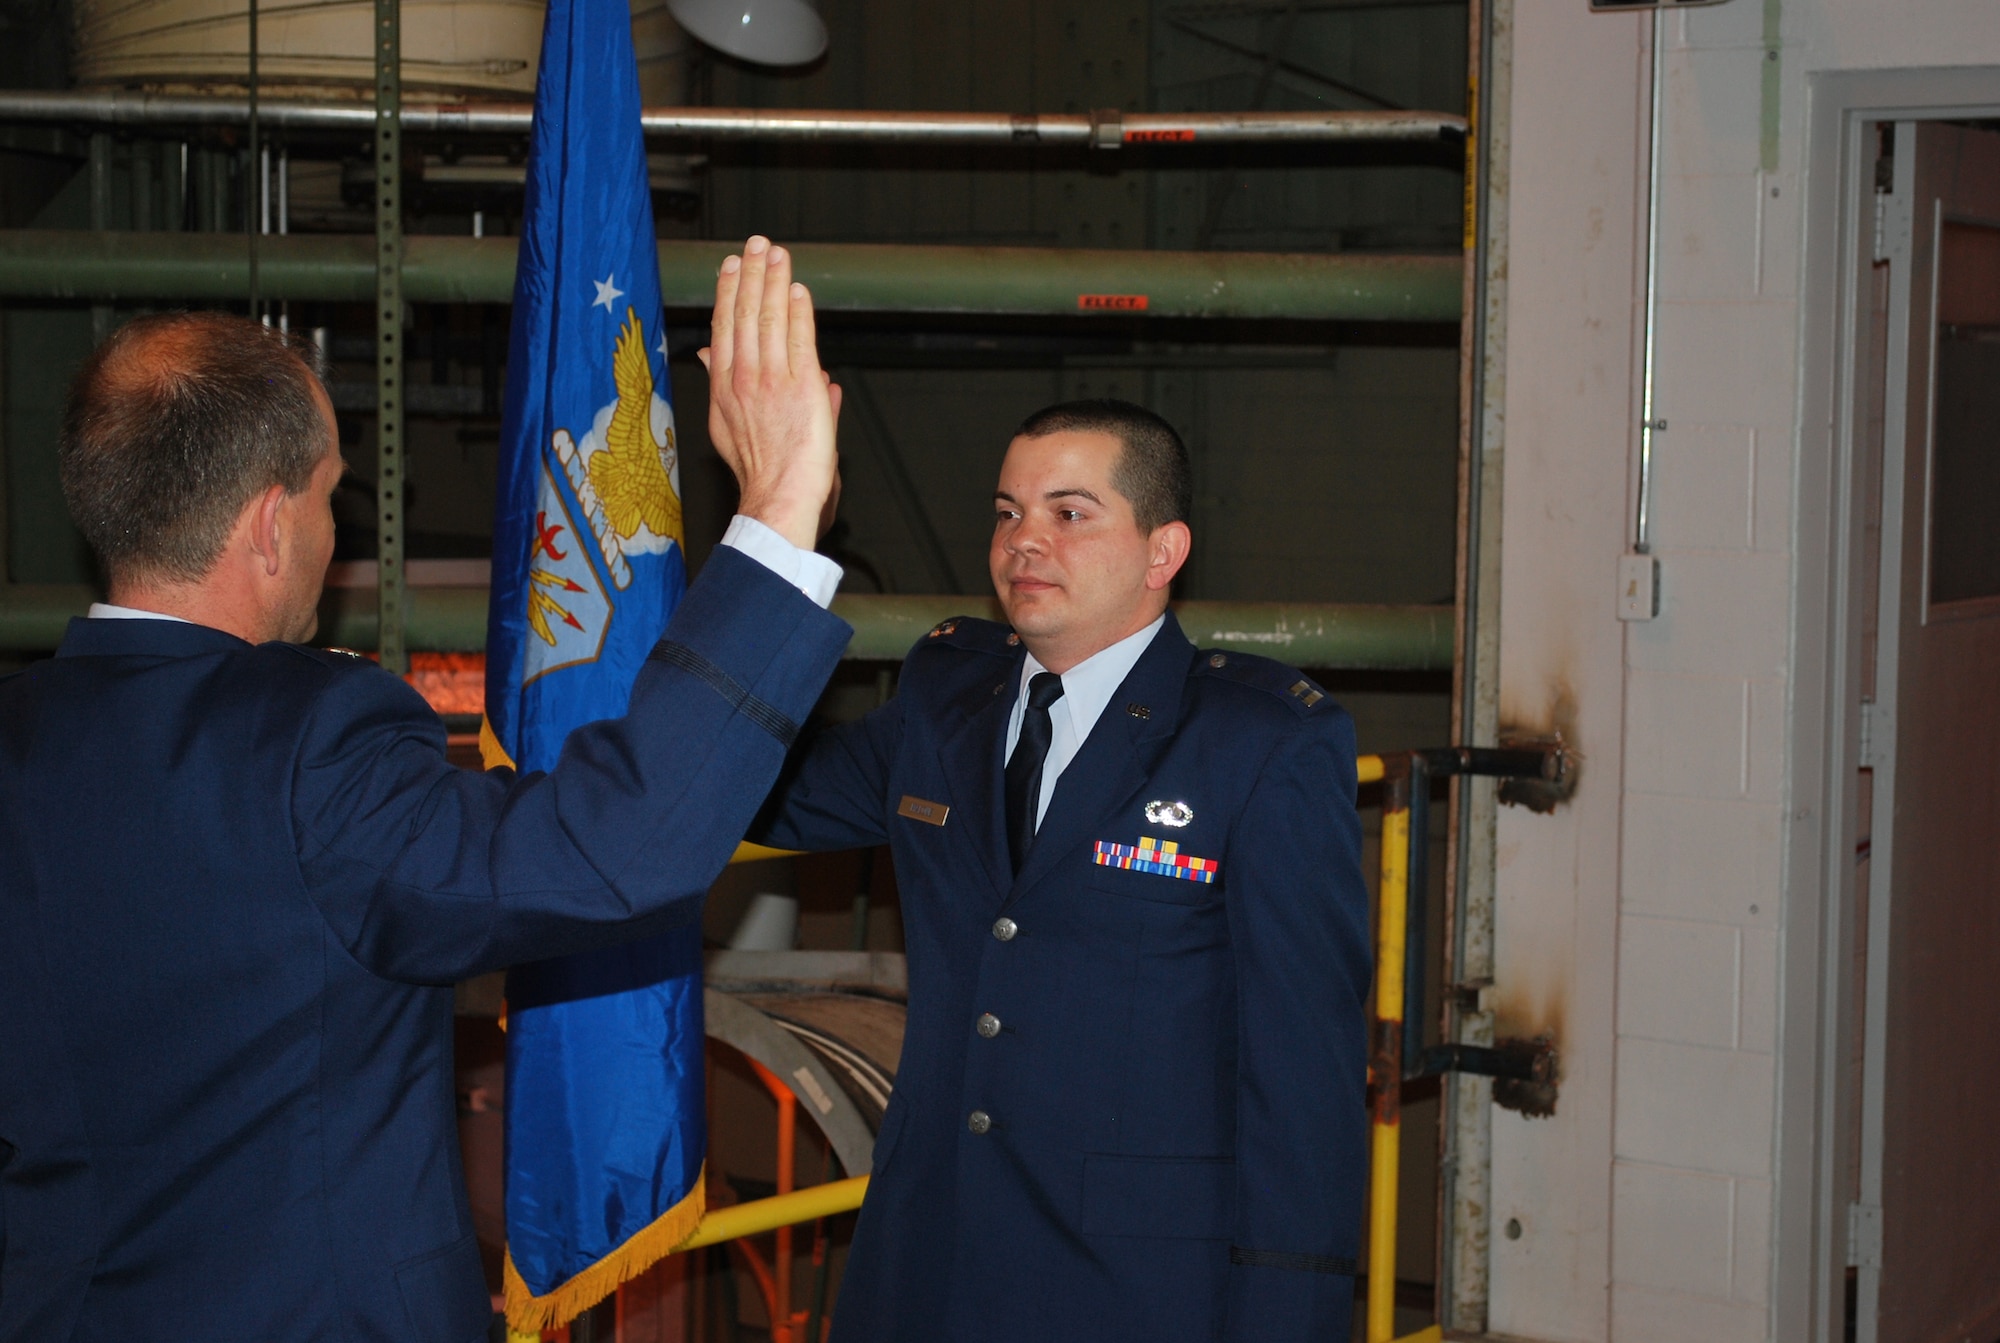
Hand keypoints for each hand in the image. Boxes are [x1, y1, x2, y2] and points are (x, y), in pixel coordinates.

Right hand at [696, 237, 838, 550]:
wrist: (777, 497)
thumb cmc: (758, 470)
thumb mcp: (725, 425)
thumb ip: (719, 384)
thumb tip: (707, 354)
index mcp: (725, 387)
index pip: (725, 328)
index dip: (728, 292)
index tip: (732, 265)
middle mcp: (744, 379)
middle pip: (744, 315)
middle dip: (751, 275)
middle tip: (756, 243)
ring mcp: (771, 381)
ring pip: (770, 319)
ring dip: (774, 282)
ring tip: (776, 253)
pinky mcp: (802, 387)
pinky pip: (798, 339)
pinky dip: (797, 311)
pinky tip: (797, 289)